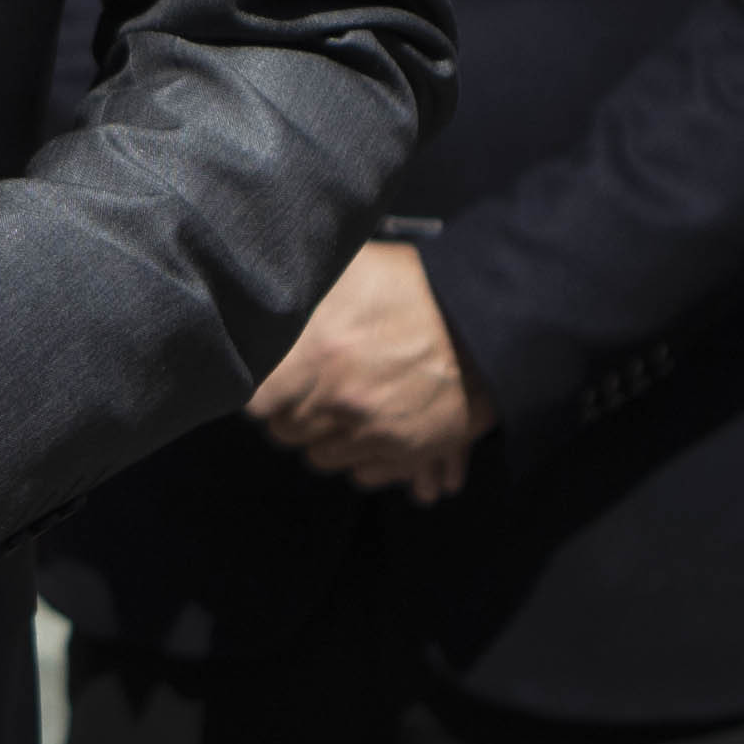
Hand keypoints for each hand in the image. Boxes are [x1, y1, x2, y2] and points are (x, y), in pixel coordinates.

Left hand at [248, 241, 483, 502]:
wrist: (488, 317)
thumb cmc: (414, 284)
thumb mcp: (350, 269)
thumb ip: (302, 287)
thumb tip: (259, 297)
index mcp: (312, 357)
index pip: (254, 403)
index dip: (261, 389)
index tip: (271, 377)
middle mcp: (337, 403)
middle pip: (285, 432)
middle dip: (292, 411)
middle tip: (308, 385)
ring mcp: (374, 432)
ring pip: (323, 457)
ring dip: (327, 436)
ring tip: (343, 406)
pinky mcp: (408, 451)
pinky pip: (367, 474)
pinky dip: (365, 459)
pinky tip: (370, 432)